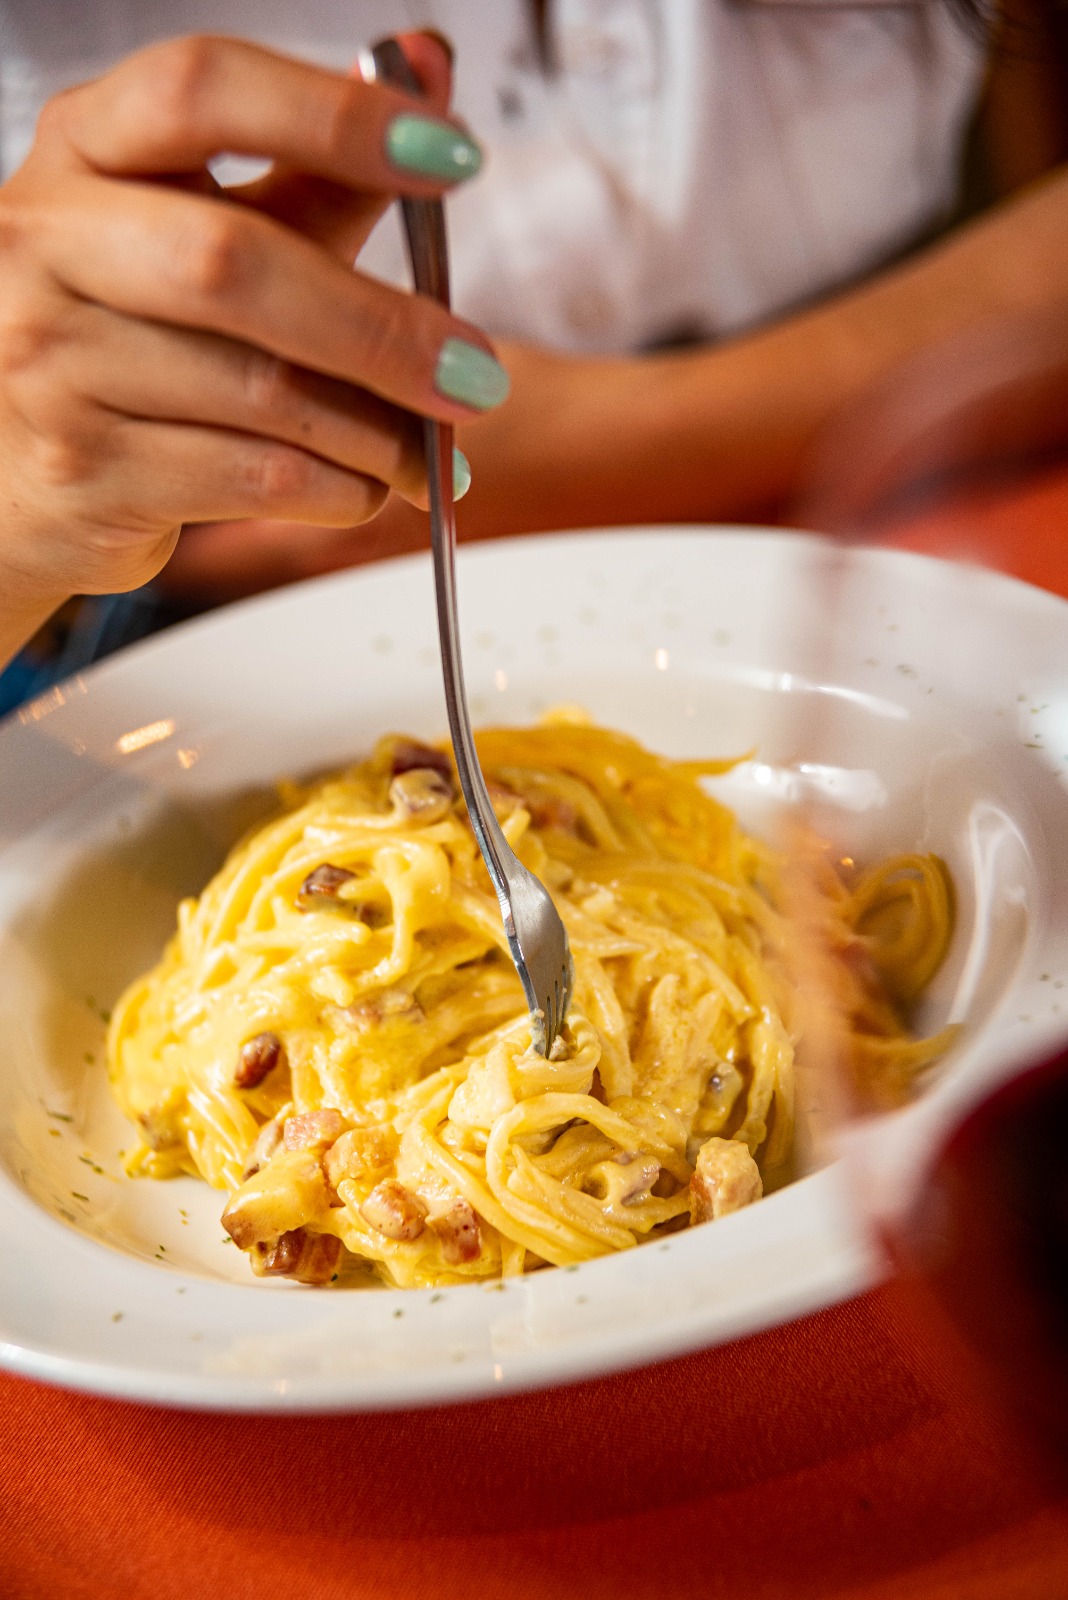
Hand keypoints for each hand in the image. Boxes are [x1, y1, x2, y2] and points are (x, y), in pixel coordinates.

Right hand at [0, 32, 507, 659]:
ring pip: (261, 393)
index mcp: (84, 149)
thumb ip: (316, 168)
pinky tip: (368, 485)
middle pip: (235, 264)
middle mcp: (45, 243)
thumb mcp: (205, 233)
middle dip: (380, 327)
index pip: (202, 92)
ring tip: (434, 448)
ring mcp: (50, 363)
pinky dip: (341, 489)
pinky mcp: (84, 470)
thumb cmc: (127, 336)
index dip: (333, 116)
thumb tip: (428, 67)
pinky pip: (254, 478)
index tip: (450, 152)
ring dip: (379, 432)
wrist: (15, 474)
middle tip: (476, 373)